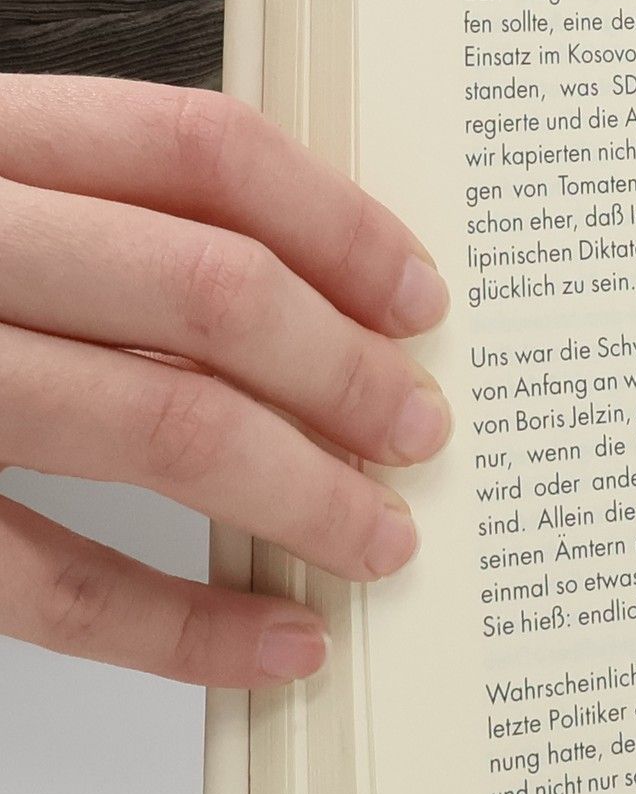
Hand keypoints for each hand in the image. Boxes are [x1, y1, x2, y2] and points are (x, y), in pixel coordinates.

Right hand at [0, 75, 451, 686]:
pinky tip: (278, 645)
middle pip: (205, 290)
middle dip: (345, 373)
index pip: (195, 149)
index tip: (422, 299)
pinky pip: (55, 581)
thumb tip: (306, 303)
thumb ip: (89, 220)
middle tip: (421, 431)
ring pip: (154, 425)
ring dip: (303, 495)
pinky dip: (187, 628)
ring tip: (380, 539)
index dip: (337, 223)